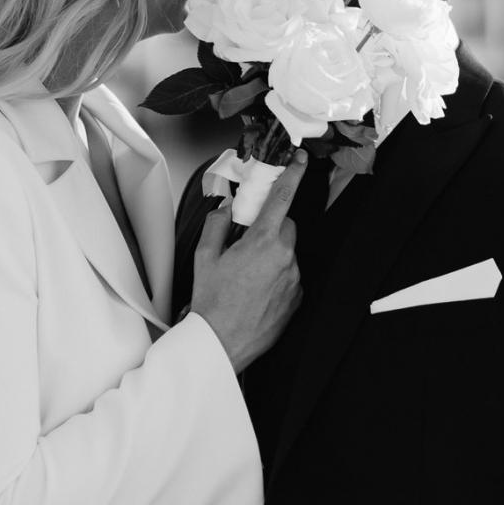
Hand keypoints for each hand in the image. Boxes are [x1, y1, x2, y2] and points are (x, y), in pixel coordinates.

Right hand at [189, 154, 305, 372]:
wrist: (222, 343)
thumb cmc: (212, 303)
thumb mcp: (204, 257)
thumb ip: (218, 225)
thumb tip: (226, 210)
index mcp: (262, 242)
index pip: (282, 198)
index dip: (292, 175)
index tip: (299, 161)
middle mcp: (284, 257)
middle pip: (285, 226)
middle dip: (270, 227)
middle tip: (247, 242)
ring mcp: (294, 279)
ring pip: (288, 253)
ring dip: (273, 255)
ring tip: (247, 276)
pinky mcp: (297, 298)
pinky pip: (290, 276)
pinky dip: (277, 277)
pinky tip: (257, 291)